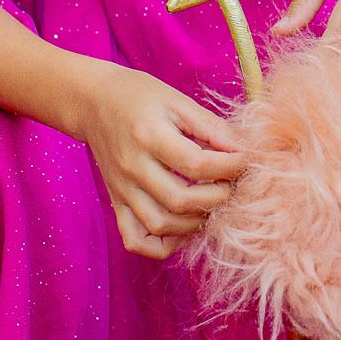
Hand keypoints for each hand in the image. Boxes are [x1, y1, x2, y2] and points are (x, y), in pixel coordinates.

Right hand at [77, 63, 245, 259]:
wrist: (94, 102)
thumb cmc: (140, 96)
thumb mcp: (178, 100)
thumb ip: (211, 127)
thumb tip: (242, 150)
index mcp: (148, 135)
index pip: (195, 164)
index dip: (229, 166)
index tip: (246, 160)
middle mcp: (132, 167)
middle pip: (180, 200)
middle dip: (218, 197)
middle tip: (233, 183)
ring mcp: (121, 190)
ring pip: (161, 224)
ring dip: (195, 221)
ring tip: (213, 202)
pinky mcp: (116, 202)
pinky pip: (136, 240)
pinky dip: (162, 243)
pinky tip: (182, 226)